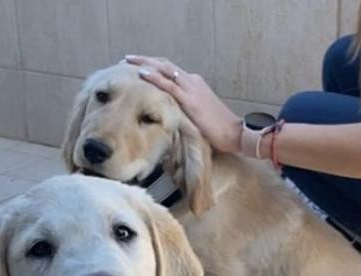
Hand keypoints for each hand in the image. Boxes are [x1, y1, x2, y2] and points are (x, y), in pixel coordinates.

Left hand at [125, 55, 241, 153]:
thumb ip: (185, 108)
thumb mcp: (198, 113)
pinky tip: (141, 73)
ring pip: (165, 69)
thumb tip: (169, 112)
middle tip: (127, 58)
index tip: (137, 65)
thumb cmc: (218, 128)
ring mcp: (191, 88)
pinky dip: (154, 77)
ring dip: (145, 63)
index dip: (153, 65)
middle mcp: (192, 81)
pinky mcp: (190, 99)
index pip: (170, 69)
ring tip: (128, 60)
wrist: (234, 132)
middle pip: (165, 64)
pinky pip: (168, 85)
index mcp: (194, 83)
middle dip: (145, 59)